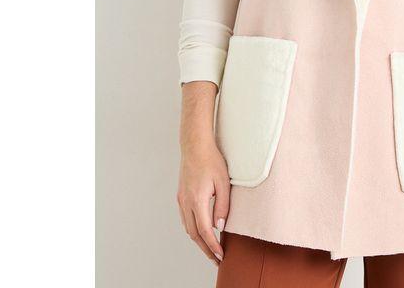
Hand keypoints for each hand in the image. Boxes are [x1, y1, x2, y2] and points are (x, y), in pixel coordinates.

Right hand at [177, 140, 230, 265]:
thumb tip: (220, 225)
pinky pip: (185, 218)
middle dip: (205, 248)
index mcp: (197, 200)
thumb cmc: (211, 160)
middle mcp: (186, 202)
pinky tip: (202, 231)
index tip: (220, 255)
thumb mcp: (223, 182)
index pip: (204, 231)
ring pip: (188, 227)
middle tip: (216, 258)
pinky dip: (193, 229)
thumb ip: (223, 205)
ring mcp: (181, 200)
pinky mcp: (181, 196)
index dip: (212, 246)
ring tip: (211, 248)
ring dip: (199, 240)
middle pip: (194, 234)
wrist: (195, 145)